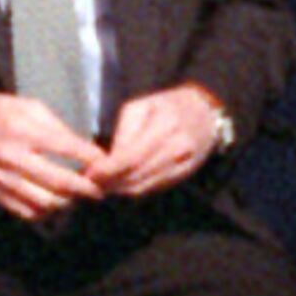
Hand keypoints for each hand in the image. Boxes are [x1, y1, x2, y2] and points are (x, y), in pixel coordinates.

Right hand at [0, 85, 106, 222]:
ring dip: (68, 202)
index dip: (92, 158)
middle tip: (100, 188)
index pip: (68, 148)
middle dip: (87, 188)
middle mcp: (13, 156)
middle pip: (60, 182)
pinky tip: (53, 202)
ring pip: (45, 202)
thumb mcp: (24, 105)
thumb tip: (81, 147)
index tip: (105, 161)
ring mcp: (2, 179)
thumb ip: (53, 125)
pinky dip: (45, 212)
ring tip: (77, 196)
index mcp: (23, 129)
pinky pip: (26, 212)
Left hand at [77, 85, 226, 201]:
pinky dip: (135, 190)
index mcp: (165, 125)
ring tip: (103, 186)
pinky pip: (154, 188)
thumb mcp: (141, 106)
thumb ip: (124, 132)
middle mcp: (177, 147)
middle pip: (136, 175)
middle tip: (92, 183)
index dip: (107, 170)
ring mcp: (183, 164)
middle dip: (110, 182)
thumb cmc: (167, 105)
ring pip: (144, 186)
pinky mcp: (184, 175)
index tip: (90, 174)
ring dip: (120, 190)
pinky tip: (122, 186)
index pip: (130, 157)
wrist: (205, 113)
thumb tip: (109, 160)